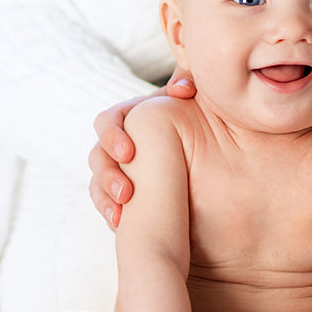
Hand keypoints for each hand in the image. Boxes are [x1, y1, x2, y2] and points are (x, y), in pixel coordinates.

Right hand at [88, 74, 197, 228]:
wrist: (213, 162)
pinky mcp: (123, 195)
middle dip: (109, 174)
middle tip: (126, 192)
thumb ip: (186, 86)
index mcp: (132, 117)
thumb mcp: (195, 102)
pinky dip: (113, 215)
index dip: (113, 135)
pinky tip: (121, 225)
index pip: (109, 120)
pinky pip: (107, 205)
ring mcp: (118, 170)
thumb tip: (185, 87)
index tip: (129, 153)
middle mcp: (119, 143)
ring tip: (121, 215)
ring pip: (98, 184)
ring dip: (107, 199)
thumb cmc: (201, 122)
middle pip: (98, 156)